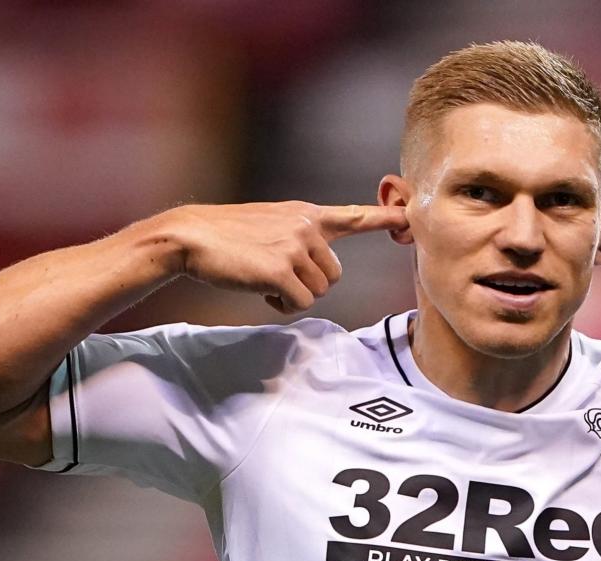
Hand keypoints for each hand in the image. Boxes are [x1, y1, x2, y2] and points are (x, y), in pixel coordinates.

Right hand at [161, 201, 407, 313]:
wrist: (190, 237)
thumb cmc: (227, 237)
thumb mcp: (272, 224)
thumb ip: (301, 237)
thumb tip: (316, 266)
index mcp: (306, 215)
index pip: (354, 216)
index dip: (385, 218)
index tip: (409, 217)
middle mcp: (307, 227)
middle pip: (335, 275)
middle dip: (311, 284)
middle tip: (278, 275)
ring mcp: (295, 247)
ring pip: (320, 291)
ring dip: (295, 296)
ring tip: (265, 279)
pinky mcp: (281, 270)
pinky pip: (301, 303)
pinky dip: (283, 306)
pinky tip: (262, 291)